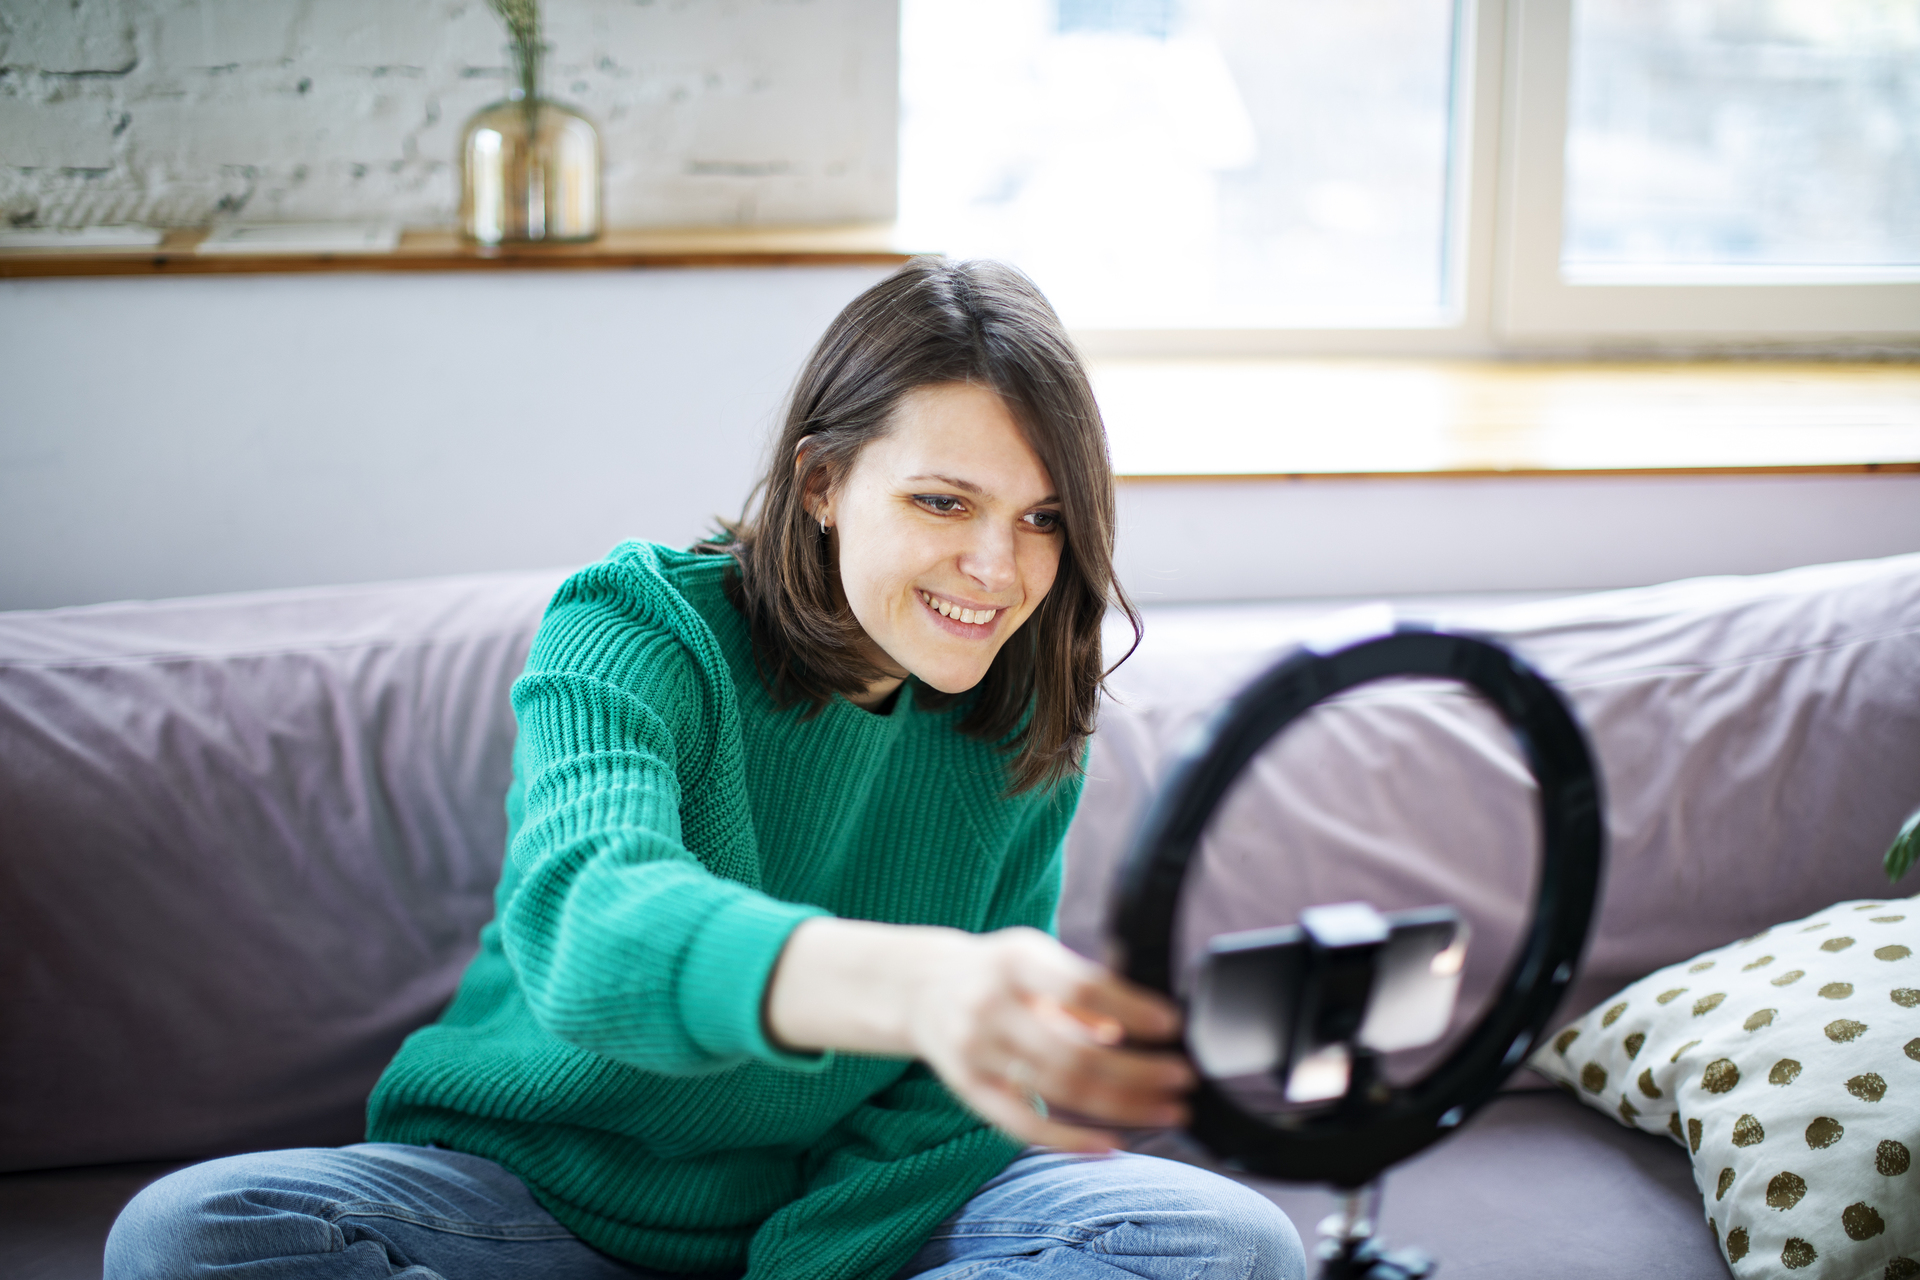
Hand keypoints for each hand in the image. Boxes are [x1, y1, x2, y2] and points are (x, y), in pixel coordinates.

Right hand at [765, 919, 1193, 1151]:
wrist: (919, 988)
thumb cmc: (996, 971)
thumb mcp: (1036, 957)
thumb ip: (1083, 986)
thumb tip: (1137, 1023)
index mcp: (1016, 961)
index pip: (1082, 987)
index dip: (1131, 1009)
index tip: (1172, 1025)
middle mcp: (991, 1006)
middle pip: (1075, 1050)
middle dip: (1138, 1070)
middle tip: (1182, 1078)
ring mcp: (977, 1051)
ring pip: (1058, 1090)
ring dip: (1121, 1105)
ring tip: (1167, 1110)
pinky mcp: (970, 1090)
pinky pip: (1023, 1125)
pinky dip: (1069, 1139)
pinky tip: (1111, 1143)